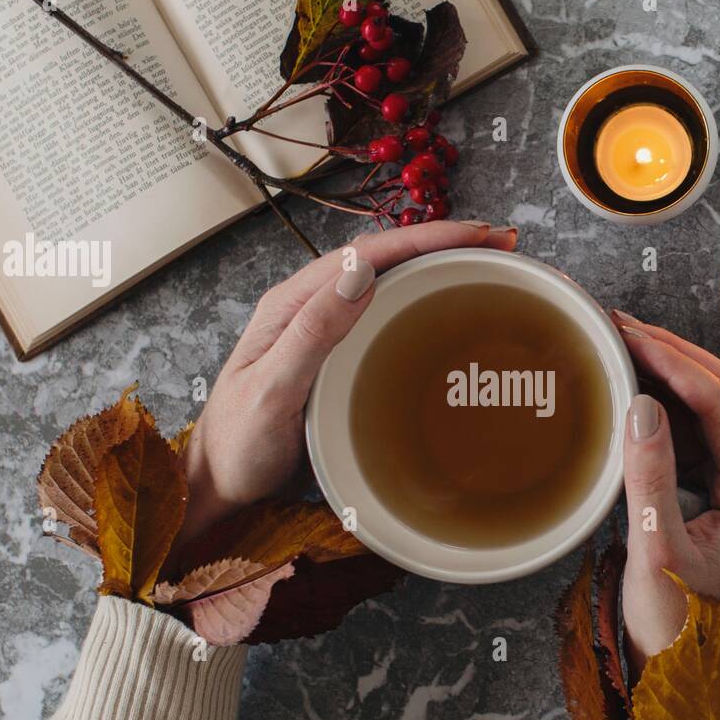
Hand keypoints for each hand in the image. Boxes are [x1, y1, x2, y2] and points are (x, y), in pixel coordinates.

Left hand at [176, 220, 518, 547]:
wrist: (218, 482)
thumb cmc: (239, 443)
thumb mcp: (274, 389)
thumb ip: (313, 333)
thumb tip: (359, 272)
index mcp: (293, 304)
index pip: (368, 253)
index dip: (427, 238)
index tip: (478, 236)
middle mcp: (308, 308)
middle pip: (383, 258)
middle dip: (442, 243)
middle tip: (500, 245)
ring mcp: (321, 330)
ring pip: (386, 282)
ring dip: (435, 267)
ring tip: (485, 266)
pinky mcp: (333, 355)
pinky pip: (383, 314)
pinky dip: (420, 301)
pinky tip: (445, 310)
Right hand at [612, 310, 719, 679]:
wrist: (686, 679)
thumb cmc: (677, 630)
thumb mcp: (656, 554)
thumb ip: (649, 479)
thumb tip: (641, 406)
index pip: (719, 404)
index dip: (672, 361)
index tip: (627, 335)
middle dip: (674, 352)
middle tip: (620, 326)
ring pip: (714, 407)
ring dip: (672, 372)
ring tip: (623, 348)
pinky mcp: (717, 495)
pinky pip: (697, 433)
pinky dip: (665, 404)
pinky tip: (632, 394)